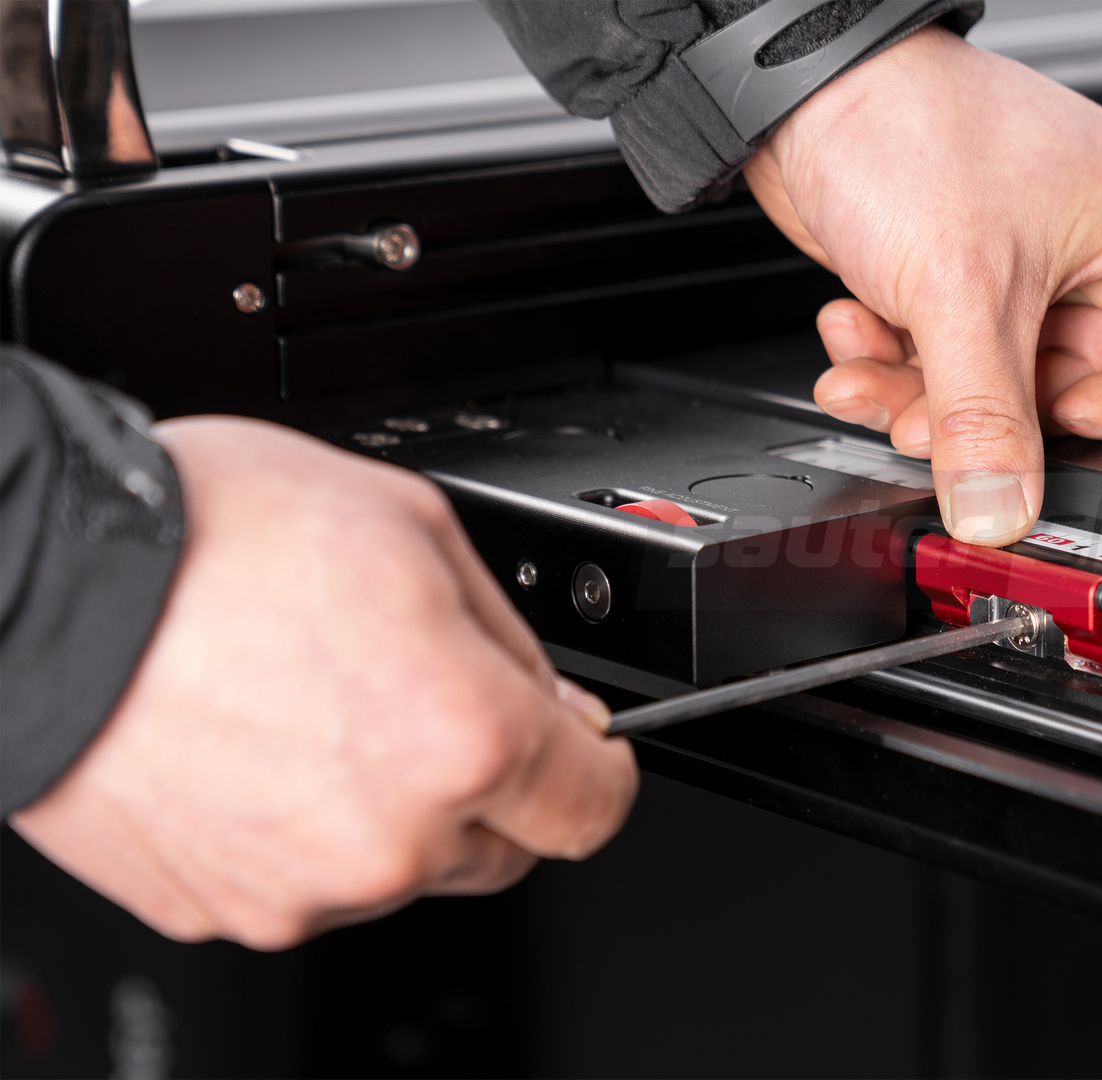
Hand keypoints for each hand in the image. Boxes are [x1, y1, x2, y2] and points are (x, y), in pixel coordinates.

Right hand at [9, 418, 636, 949]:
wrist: (35, 580)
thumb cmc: (206, 537)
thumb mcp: (414, 529)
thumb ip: (510, 639)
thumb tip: (555, 701)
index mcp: (465, 740)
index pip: (594, 809)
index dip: (599, 768)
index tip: (586, 749)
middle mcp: (393, 835)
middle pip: (502, 846)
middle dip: (491, 782)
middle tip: (421, 696)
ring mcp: (301, 887)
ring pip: (402, 866)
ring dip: (392, 806)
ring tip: (314, 703)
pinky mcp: (221, 909)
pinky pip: (304, 882)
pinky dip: (303, 829)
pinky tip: (259, 744)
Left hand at [744, 25, 1101, 546]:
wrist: (806, 86)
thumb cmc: (911, 122)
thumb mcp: (961, 290)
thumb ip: (984, 419)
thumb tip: (1004, 508)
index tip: (1067, 417)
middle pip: (1084, 392)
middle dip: (993, 415)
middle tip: (933, 418)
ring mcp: (1033, 270)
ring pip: (1005, 390)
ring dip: (929, 400)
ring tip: (876, 379)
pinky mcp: (967, 282)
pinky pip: (952, 364)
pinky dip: (898, 364)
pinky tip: (857, 335)